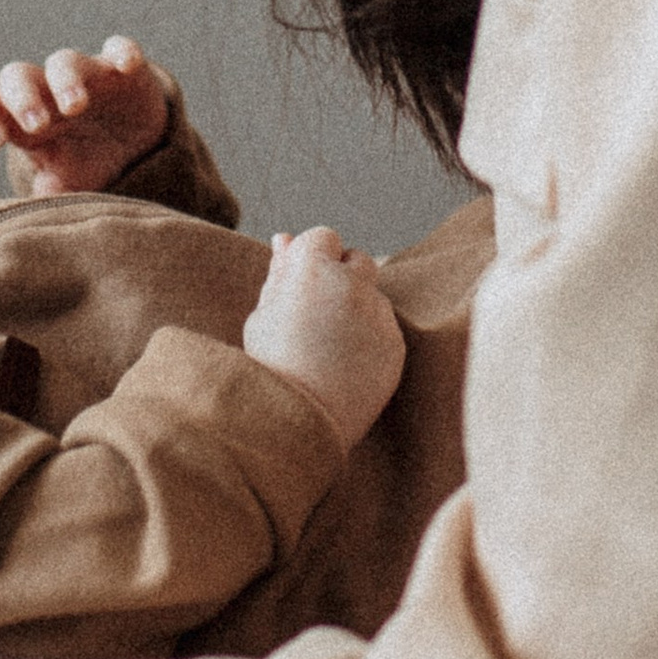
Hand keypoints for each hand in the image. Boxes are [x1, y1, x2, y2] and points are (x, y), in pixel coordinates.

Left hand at [0, 33, 172, 196]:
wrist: (137, 145)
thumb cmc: (87, 161)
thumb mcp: (69, 183)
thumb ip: (52, 192)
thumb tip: (40, 197)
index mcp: (23, 121)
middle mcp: (48, 92)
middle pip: (18, 76)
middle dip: (23, 97)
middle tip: (37, 125)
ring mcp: (86, 76)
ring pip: (64, 62)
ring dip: (66, 80)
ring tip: (74, 106)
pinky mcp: (124, 70)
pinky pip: (119, 49)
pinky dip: (121, 52)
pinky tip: (125, 66)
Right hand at [241, 227, 404, 447]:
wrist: (299, 421)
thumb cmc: (271, 366)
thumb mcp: (261, 316)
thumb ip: (278, 274)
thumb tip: (285, 239)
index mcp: (313, 268)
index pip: (323, 237)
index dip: (310, 259)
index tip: (299, 284)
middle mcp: (353, 284)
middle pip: (357, 258)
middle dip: (341, 275)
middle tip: (317, 310)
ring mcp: (379, 315)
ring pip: (373, 296)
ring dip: (357, 308)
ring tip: (329, 346)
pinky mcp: (396, 345)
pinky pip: (385, 328)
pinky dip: (370, 338)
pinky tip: (346, 364)